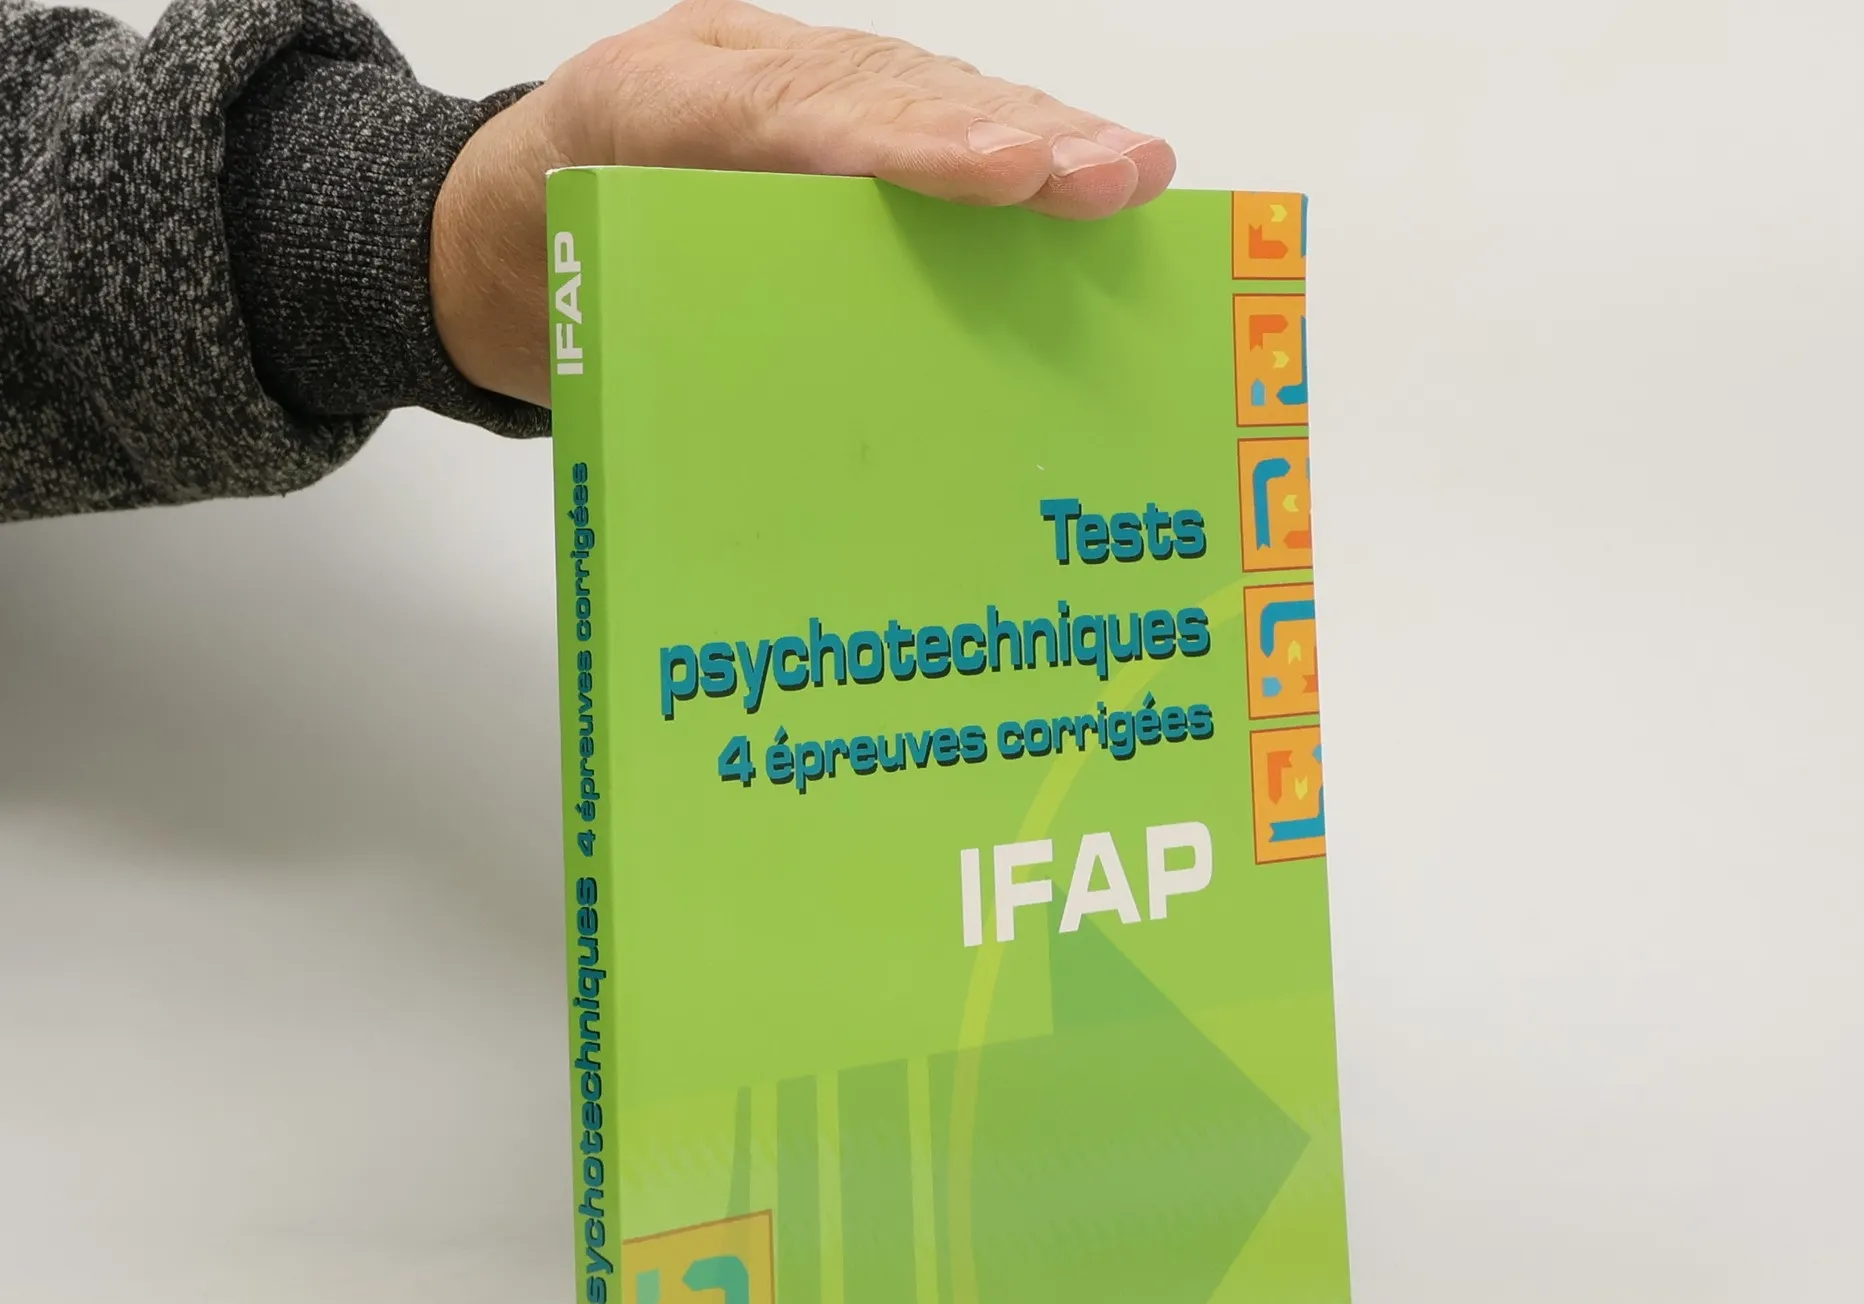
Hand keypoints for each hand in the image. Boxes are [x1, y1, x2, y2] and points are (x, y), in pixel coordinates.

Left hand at [429, 0, 1176, 404]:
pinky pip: (920, 126)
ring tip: (1133, 170)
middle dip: (1011, 135)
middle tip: (1112, 174)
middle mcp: (739, 82)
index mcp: (659, 108)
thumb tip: (811, 423)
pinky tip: (1091, 178)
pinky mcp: (822, 130)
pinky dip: (1010, 155)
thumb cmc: (542, 269)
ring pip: (923, 98)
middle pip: (891, 94)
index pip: (798, 118)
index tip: (1002, 175)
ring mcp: (789, 92)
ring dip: (1038, 137)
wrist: (492, 233)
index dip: (910, 145)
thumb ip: (661, 328)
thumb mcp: (571, 309)